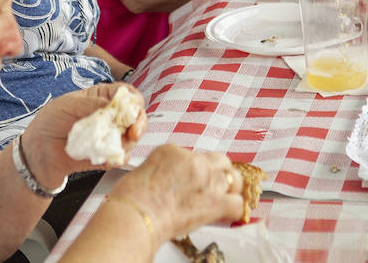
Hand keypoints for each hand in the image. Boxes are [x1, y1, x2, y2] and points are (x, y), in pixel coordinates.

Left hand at [21, 83, 146, 187]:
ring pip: (132, 138)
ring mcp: (110, 136)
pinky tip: (104, 158)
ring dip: (127, 142)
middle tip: (133, 133)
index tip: (133, 112)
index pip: (128, 95)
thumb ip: (90, 104)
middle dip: (139, 124)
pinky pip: (121, 157)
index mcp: (102, 98)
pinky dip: (116, 158)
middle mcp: (111, 116)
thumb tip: (113, 105)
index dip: (135, 101)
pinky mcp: (106, 156)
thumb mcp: (66, 105)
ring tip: (108, 145)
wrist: (37, 152)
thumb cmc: (50, 121)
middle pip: (137, 116)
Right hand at [109, 144, 244, 240]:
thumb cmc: (129, 201)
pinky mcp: (215, 201)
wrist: (134, 216)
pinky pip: (237, 203)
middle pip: (220, 161)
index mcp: (172, 151)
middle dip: (219, 173)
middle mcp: (193, 160)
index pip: (195, 156)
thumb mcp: (143, 173)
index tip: (193, 182)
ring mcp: (206, 179)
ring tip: (224, 201)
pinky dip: (234, 211)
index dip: (197, 171)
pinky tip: (226, 216)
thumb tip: (168, 184)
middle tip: (213, 188)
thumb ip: (162, 173)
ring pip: (233, 178)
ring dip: (230, 190)